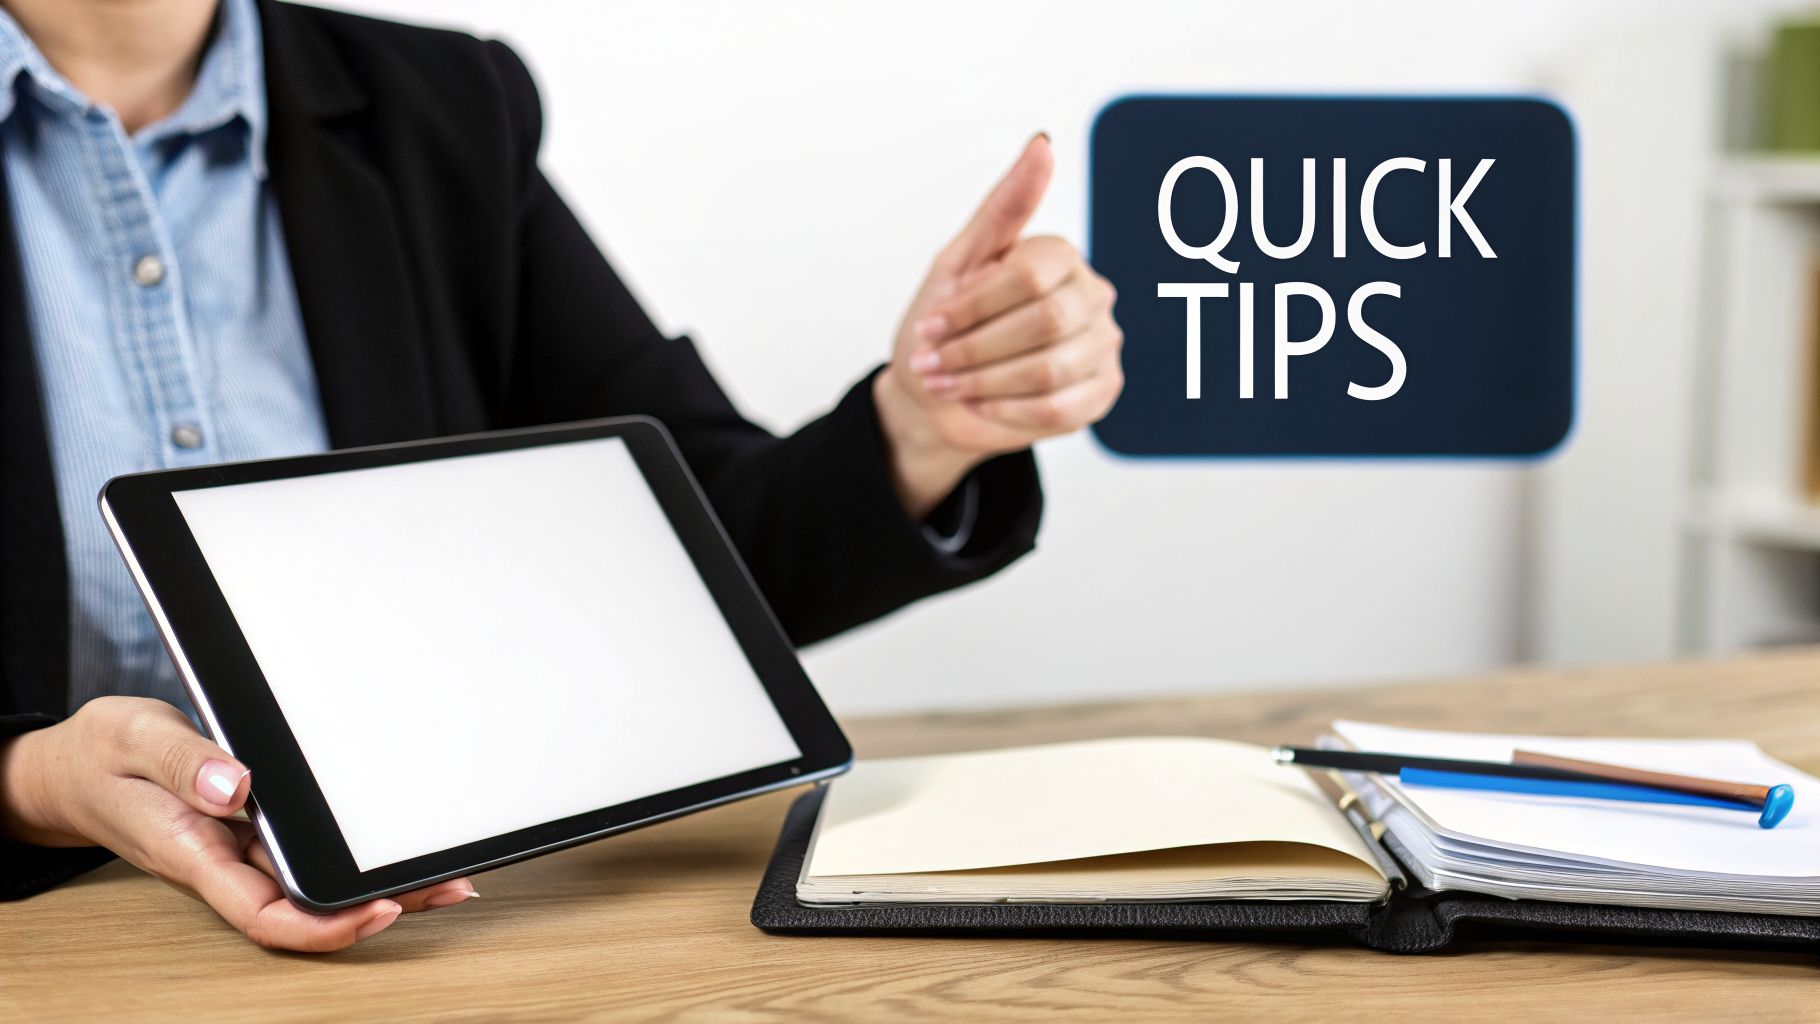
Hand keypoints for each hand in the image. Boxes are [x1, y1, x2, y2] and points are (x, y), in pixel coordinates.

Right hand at [0, 697, 474, 951]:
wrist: (73, 765)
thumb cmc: (100, 755)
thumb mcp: (134, 739)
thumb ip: (186, 762)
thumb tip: (238, 786)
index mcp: (192, 850)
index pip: (262, 911)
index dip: (324, 924)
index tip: (380, 909)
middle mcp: (222, 858)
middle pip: (306, 904)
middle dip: (377, 906)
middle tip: (447, 887)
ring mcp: (238, 847)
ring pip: (314, 880)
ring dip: (378, 883)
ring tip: (446, 875)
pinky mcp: (250, 826)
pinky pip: (305, 850)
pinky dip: (351, 853)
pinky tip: (395, 845)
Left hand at [875, 133, 1123, 518]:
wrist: (937, 396)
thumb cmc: (945, 325)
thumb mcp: (959, 262)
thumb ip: (1003, 207)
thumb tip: (1043, 142)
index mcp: (1060, 256)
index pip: (1030, 273)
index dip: (973, 306)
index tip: (931, 325)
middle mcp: (1091, 295)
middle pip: (1044, 322)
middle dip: (976, 349)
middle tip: (934, 363)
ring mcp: (1103, 345)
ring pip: (1049, 369)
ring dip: (985, 383)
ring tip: (949, 386)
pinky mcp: (1101, 393)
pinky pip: (1060, 409)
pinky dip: (1007, 412)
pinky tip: (981, 406)